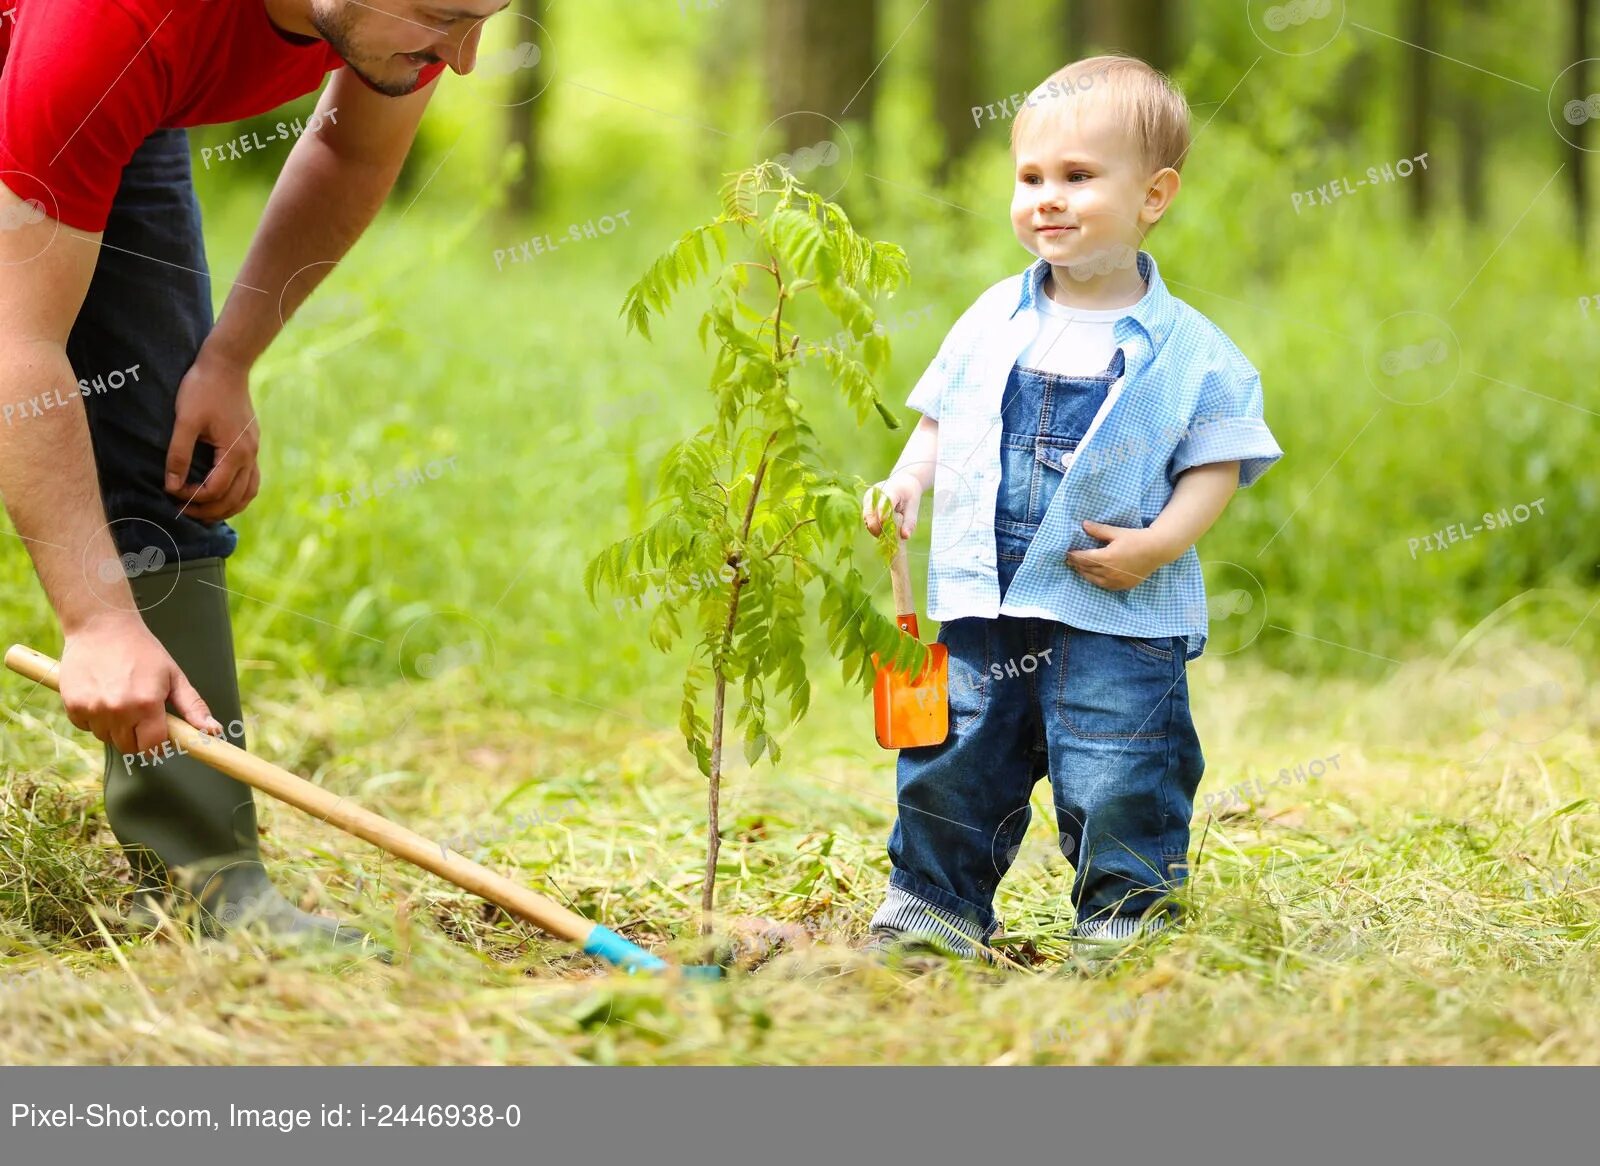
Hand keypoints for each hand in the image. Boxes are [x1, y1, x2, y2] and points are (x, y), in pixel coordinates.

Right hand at [59, 612, 222, 756]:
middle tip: (140, 714)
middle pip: (129, 747)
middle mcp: (118, 710)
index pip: (152, 747)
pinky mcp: (73, 705)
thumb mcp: (173, 676)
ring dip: (115, 727)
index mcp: (147, 704)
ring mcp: (93, 709)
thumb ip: (193, 707)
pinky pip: (86, 727)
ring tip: (120, 699)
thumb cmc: (142, 650)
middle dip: (137, 737)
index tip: (159, 735)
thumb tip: (214, 731)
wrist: (101, 626)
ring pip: (107, 738)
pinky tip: (101, 695)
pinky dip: (94, 718)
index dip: (158, 744)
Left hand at [165, 349, 259, 521]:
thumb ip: (178, 455)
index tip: (172, 493)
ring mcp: (254, 451)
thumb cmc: (203, 389)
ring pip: (248, 493)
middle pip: (234, 498)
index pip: (216, 490)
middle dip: (209, 510)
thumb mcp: (184, 421)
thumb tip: (171, 485)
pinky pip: (251, 480)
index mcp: (235, 451)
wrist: (227, 365)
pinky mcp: (251, 445)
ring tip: (206, 512)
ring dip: (229, 507)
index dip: (192, 497)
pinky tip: (224, 494)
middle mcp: (249, 455)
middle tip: (184, 511)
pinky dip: (239, 494)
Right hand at [862, 471, 922, 538]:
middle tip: (885, 538)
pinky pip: (866, 516)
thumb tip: (905, 537)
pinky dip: (872, 524)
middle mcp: (877, 491)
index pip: (886, 502)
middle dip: (876, 527)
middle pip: (871, 511)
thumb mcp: (913, 506)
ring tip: (883, 535)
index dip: (884, 514)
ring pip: (866, 515)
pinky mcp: (866, 501)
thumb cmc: (909, 494)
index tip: (884, 525)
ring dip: (873, 527)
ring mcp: (869, 496)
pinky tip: (879, 530)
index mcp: (892, 489)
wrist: (902, 481)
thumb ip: (909, 522)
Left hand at [1066, 520, 1176, 590]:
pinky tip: (1094, 577)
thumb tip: (1083, 524)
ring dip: (1084, 574)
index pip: (1083, 558)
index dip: (1073, 556)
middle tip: (1069, 560)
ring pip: (1094, 580)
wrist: (1157, 550)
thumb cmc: (1137, 539)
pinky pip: (1105, 586)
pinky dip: (1097, 581)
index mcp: (1106, 558)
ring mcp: (1116, 581)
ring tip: (1079, 568)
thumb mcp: (1117, 532)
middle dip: (1077, 564)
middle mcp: (1109, 572)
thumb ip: (1099, 530)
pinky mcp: (1123, 585)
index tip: (1067, 553)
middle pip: (1086, 569)